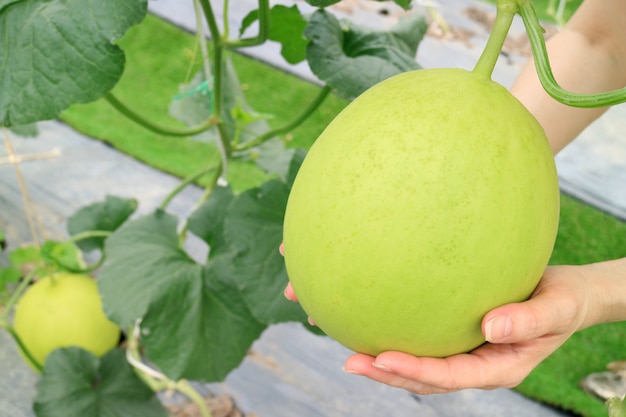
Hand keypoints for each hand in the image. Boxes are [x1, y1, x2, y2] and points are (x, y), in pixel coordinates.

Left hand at [343, 265, 593, 393]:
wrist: (565, 293)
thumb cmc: (565, 300)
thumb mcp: (556, 309)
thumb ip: (528, 321)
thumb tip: (490, 327)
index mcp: (498, 367)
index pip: (450, 376)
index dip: (416, 372)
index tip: (383, 360)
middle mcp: (476, 363)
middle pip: (425, 377)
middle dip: (387, 373)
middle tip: (351, 360)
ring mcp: (465, 351)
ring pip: (420, 362)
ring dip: (384, 357)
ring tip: (347, 345)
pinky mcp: (456, 332)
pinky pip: (424, 337)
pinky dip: (398, 331)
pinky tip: (371, 315)